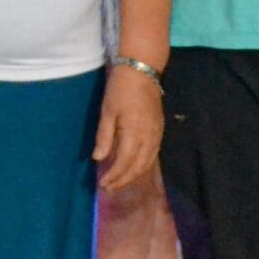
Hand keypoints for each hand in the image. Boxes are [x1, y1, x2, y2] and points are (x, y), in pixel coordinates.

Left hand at [94, 64, 164, 191]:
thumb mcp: (107, 111)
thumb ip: (105, 136)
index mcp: (134, 133)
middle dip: (124, 180)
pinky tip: (134, 167)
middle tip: (109, 188)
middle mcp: (149, 138)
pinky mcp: (160, 129)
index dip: (114, 176)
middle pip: (138, 167)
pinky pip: (153, 154)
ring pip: (147, 163)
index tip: (103, 184)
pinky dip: (143, 165)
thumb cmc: (121, 88)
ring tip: (120, 182)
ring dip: (134, 175)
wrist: (143, 70)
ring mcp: (157, 134)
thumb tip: (99, 158)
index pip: (124, 163)